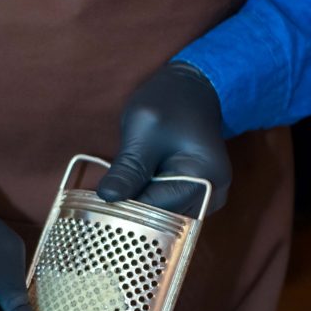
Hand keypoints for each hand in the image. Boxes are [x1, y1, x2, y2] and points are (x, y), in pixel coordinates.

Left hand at [97, 62, 230, 215]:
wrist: (191, 90)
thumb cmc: (170, 102)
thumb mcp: (143, 128)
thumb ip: (129, 167)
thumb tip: (107, 197)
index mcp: (206, 179)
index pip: (159, 211)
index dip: (127, 211)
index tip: (98, 206)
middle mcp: (212, 196)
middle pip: (163, 220)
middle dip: (131, 212)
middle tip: (102, 197)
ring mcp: (205, 199)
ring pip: (162, 218)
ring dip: (137, 207)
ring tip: (118, 187)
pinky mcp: (193, 197)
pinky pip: (165, 208)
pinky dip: (145, 202)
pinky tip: (130, 188)